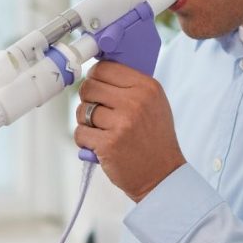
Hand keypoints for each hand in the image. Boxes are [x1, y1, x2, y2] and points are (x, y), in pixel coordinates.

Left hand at [75, 61, 185, 201]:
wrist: (161, 174)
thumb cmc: (156, 138)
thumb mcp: (154, 102)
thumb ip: (130, 85)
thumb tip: (98, 72)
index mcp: (146, 87)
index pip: (105, 68)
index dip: (95, 77)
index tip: (97, 86)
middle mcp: (135, 102)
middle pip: (89, 86)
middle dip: (88, 99)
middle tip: (98, 110)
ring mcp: (121, 123)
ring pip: (82, 110)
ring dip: (86, 121)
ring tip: (101, 129)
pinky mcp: (108, 144)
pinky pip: (80, 132)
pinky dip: (85, 139)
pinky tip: (99, 143)